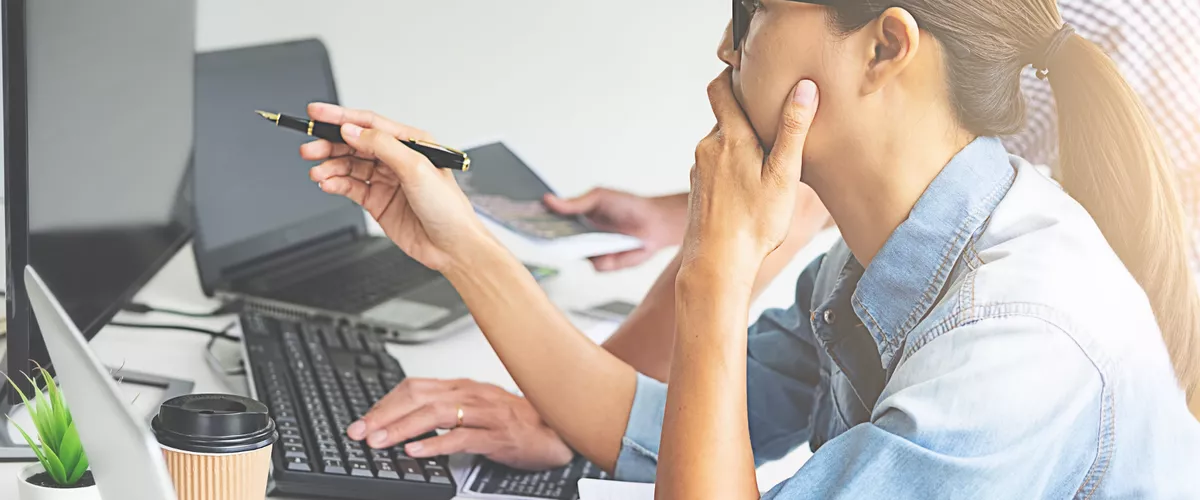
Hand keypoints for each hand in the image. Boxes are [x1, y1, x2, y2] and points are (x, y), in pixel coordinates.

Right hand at [300, 103, 492, 271]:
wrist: (453, 246)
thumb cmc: (448, 208)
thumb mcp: (417, 168)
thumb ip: (382, 146)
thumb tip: (352, 131)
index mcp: (411, 142)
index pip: (369, 123)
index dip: (340, 116)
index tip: (315, 113)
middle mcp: (397, 159)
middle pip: (354, 144)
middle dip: (329, 144)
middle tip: (309, 148)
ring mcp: (386, 180)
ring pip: (349, 166)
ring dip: (330, 166)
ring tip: (317, 172)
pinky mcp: (378, 201)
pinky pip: (351, 187)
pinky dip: (336, 184)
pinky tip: (327, 183)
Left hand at [345, 378, 573, 470]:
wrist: (558, 430)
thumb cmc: (517, 421)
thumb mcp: (478, 408)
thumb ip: (447, 410)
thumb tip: (408, 419)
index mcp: (463, 387)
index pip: (415, 387)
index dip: (385, 403)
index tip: (364, 420)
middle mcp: (471, 394)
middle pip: (419, 397)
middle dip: (384, 415)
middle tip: (361, 431)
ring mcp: (485, 413)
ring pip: (435, 414)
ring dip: (402, 428)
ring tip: (380, 441)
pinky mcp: (497, 435)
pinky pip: (461, 438)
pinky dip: (435, 444)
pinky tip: (417, 451)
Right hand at [543, 190, 687, 270]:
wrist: (655, 223)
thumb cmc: (627, 205)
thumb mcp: (599, 197)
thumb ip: (574, 202)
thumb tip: (547, 200)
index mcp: (574, 219)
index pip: (549, 222)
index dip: (534, 223)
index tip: (520, 219)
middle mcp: (578, 238)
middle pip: (556, 243)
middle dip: (546, 239)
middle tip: (538, 234)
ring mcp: (590, 253)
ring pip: (575, 257)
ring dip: (577, 251)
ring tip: (584, 241)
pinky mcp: (604, 264)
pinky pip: (596, 265)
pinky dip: (604, 258)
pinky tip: (613, 249)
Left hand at [680, 70, 818, 277]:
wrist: (716, 266)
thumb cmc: (754, 224)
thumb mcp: (783, 175)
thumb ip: (792, 130)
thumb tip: (803, 88)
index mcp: (729, 138)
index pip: (720, 89)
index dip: (732, 76)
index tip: (751, 74)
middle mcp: (708, 148)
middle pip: (725, 118)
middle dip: (748, 119)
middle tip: (776, 127)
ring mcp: (699, 170)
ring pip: (722, 145)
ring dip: (741, 148)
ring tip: (767, 166)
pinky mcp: (697, 190)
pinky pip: (715, 168)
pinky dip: (731, 170)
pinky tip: (749, 191)